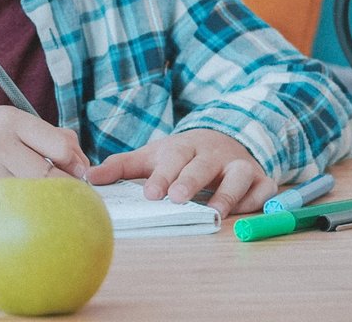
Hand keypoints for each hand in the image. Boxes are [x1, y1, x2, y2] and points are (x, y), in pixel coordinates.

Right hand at [0, 107, 87, 199]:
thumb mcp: (13, 120)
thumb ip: (49, 136)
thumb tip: (81, 163)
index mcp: (11, 121)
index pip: (60, 147)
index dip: (77, 163)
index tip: (81, 170)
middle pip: (50, 176)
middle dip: (68, 186)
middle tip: (73, 190)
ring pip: (35, 194)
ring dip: (48, 198)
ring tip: (51, 196)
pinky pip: (17, 204)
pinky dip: (29, 206)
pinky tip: (29, 202)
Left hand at [84, 128, 274, 216]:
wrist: (225, 139)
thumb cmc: (181, 156)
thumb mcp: (152, 156)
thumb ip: (122, 167)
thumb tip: (89, 178)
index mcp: (184, 147)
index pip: (173, 158)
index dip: (162, 175)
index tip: (151, 193)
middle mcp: (213, 154)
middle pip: (202, 165)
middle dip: (190, 181)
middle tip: (177, 198)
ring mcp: (239, 166)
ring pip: (238, 175)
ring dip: (228, 193)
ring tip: (213, 212)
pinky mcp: (261, 180)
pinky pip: (262, 190)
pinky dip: (255, 199)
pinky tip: (243, 211)